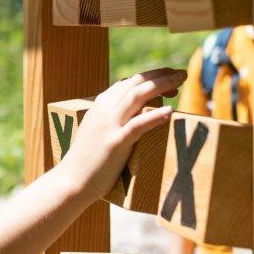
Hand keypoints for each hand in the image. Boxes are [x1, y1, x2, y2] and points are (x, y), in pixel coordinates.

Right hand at [57, 67, 185, 201]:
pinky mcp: (115, 143)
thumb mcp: (98, 128)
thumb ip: (112, 117)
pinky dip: (154, 116)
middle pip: (137, 83)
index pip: (130, 82)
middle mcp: (105, 109)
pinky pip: (137, 125)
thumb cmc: (88, 157)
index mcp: (101, 103)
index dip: (152, 77)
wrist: (72, 179)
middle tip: (181, 75)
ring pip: (138, 96)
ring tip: (179, 82)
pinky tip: (170, 111)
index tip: (170, 79)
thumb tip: (134, 111)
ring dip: (161, 85)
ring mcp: (110, 125)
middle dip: (161, 75)